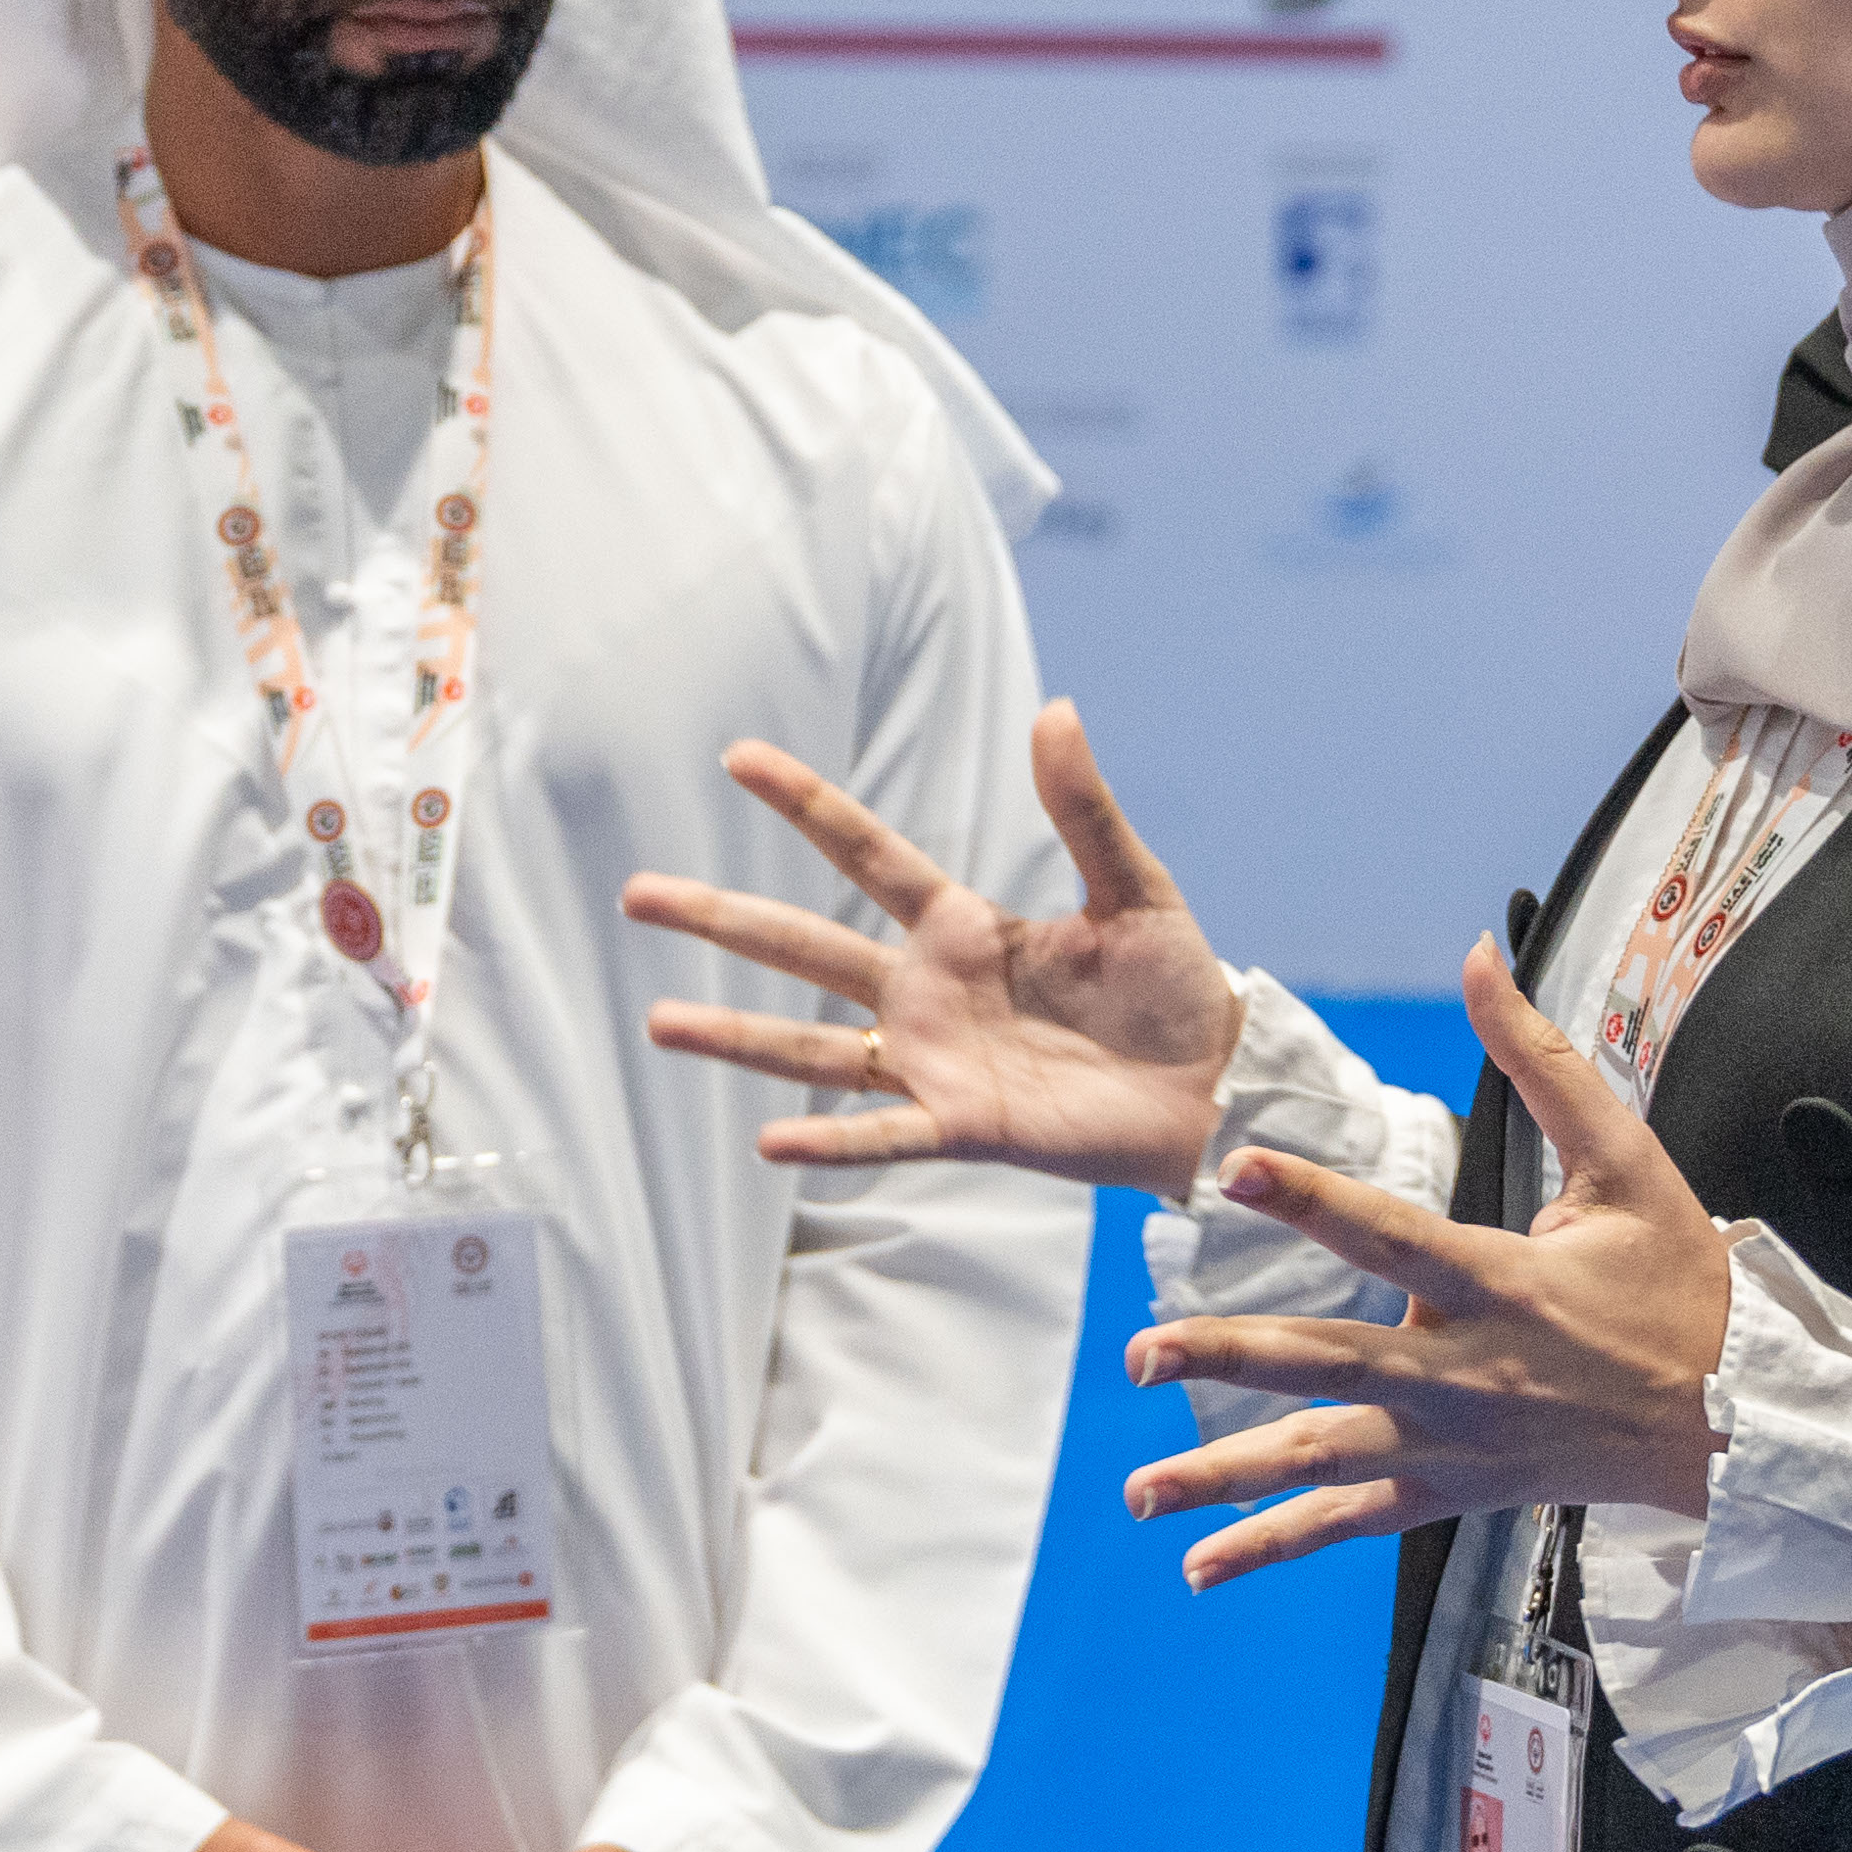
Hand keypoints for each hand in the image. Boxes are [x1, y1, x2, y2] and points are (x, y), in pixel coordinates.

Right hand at [622, 702, 1241, 1198]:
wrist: (1213, 1085)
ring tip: (659, 1019)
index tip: (738, 757)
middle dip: (722, 917)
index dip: (805, 804)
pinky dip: (830, 1141)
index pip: (865, 853)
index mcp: (963, 925)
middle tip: (637, 892)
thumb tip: (1057, 709)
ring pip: (814, 1047)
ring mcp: (937, 1061)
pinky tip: (769, 1142)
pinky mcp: (965, 1126)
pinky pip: (883, 1134)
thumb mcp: (1133, 887)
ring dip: (736, 1036)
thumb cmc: (1175, 987)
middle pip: (804, 946)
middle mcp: (929, 991)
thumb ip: (1083, 809)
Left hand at [1121, 935, 1735, 1586]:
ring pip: (1326, 1461)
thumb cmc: (1680, 1285)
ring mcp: (1456, 1445)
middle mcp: (1468, 1376)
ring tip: (1135, 1489)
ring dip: (1225, 1476)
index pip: (1392, 1233)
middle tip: (1140, 1354)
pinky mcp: (1453, 1492)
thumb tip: (1482, 954)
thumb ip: (1544, 1056)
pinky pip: (1352, 1524)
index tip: (1233, 1166)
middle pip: (1332, 1365)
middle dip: (1231, 1360)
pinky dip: (1276, 1547)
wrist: (1740, 1421)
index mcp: (1505, 1285)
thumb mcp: (1628, 1160)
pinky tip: (1200, 1565)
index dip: (1312, 1198)